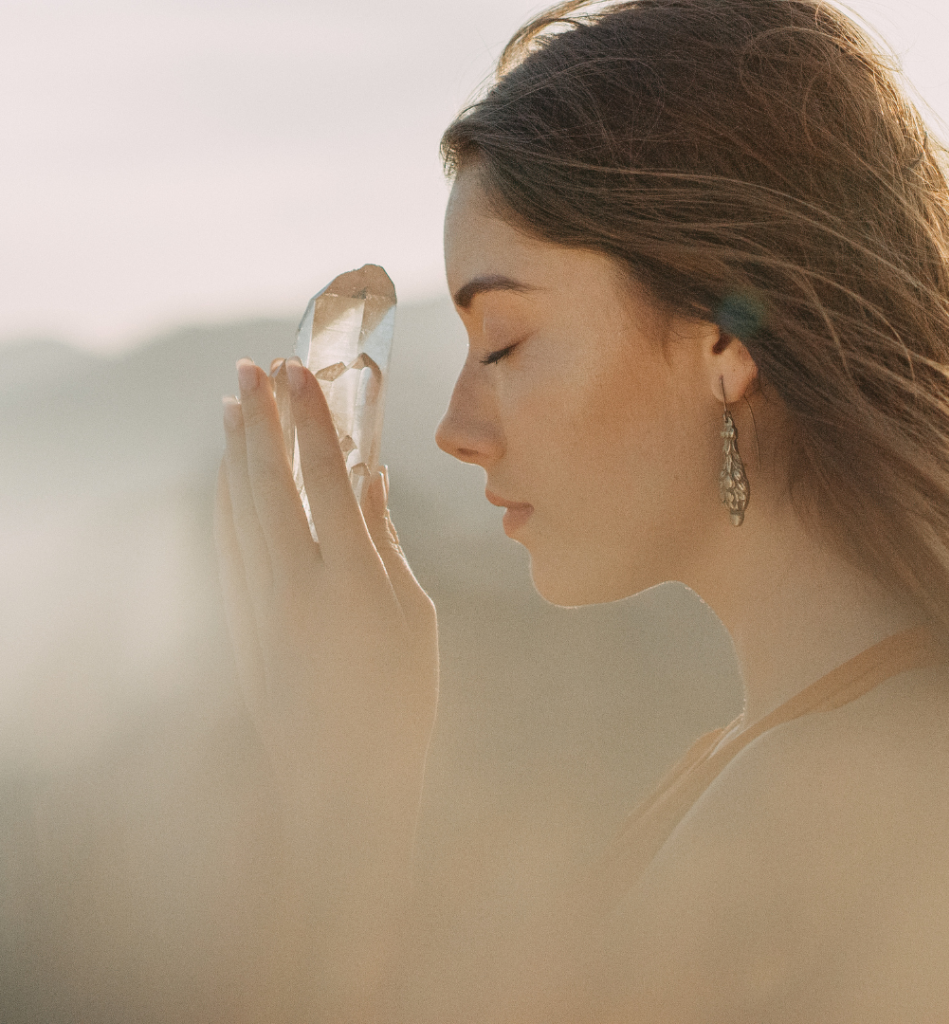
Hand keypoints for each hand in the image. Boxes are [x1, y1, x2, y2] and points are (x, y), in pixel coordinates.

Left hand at [215, 357, 437, 800]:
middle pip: (269, 483)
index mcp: (354, 583)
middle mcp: (297, 588)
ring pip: (237, 509)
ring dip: (234, 451)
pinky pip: (225, 546)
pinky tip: (226, 474)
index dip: (311, 420)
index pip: (326, 480)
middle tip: (253, 366)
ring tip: (233, 404)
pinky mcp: (238, 625)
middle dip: (260, 417)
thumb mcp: (412, 616)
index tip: (301, 371)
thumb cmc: (399, 699)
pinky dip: (223, 500)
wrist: (340, 780)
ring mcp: (259, 607)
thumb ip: (385, 541)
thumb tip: (373, 479)